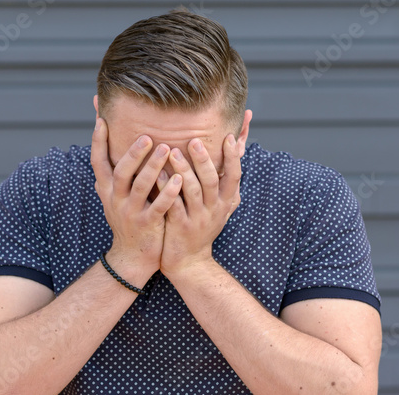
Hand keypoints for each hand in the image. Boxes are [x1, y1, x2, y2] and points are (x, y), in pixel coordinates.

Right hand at [91, 118, 182, 276]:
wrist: (132, 256)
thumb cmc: (128, 219)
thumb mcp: (114, 198)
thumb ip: (111, 177)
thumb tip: (104, 151)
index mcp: (107, 190)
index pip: (98, 161)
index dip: (98, 141)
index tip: (101, 119)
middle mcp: (115, 199)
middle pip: (121, 172)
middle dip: (133, 153)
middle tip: (147, 136)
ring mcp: (130, 212)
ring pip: (140, 186)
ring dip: (153, 167)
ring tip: (166, 149)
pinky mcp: (147, 224)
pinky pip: (158, 206)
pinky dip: (168, 192)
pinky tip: (180, 179)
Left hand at [159, 134, 240, 277]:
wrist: (189, 261)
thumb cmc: (204, 226)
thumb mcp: (221, 207)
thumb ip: (227, 184)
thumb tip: (239, 151)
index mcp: (226, 202)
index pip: (234, 176)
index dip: (233, 157)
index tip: (228, 136)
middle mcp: (214, 210)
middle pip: (212, 181)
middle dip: (204, 160)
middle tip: (194, 140)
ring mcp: (197, 219)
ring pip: (192, 191)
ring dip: (183, 170)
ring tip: (173, 152)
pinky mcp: (180, 227)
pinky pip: (173, 205)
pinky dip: (167, 189)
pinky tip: (159, 175)